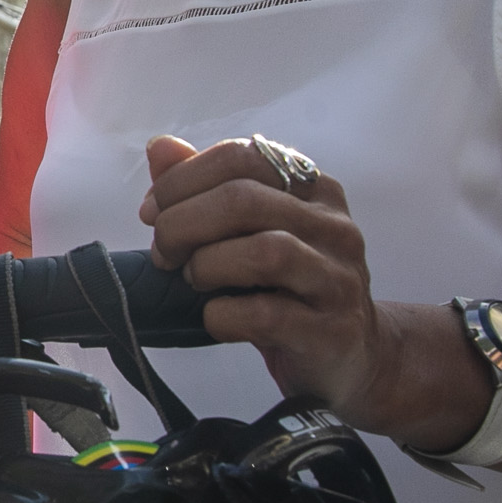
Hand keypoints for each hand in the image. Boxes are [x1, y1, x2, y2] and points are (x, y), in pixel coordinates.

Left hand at [139, 134, 391, 422]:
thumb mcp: (246, 232)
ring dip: (206, 265)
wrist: (350, 356)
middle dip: (182, 223)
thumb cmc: (285, 287)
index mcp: (313, 189)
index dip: (182, 180)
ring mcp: (338, 279)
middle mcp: (334, 226)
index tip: (151, 212)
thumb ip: (204, 187)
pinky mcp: (332, 331)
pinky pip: (266, 314)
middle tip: (163, 253)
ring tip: (193, 280)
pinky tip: (215, 316)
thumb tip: (160, 146)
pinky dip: (223, 314)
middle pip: (244, 200)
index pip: (241, 156)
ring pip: (265, 251)